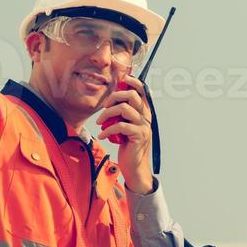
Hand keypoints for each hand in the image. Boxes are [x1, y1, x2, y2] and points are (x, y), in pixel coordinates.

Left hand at [96, 76, 153, 193]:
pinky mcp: (139, 136)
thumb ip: (122, 113)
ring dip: (108, 114)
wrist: (134, 166)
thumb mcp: (125, 126)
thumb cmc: (127, 145)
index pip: (143, 90)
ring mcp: (144, 126)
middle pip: (132, 95)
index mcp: (144, 111)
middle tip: (104, 107)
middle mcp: (146, 116)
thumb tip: (111, 101)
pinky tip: (103, 135)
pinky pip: (121, 126)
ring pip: (125, 109)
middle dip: (114, 97)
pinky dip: (108, 129)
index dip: (133, 82)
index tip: (122, 80)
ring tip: (100, 122)